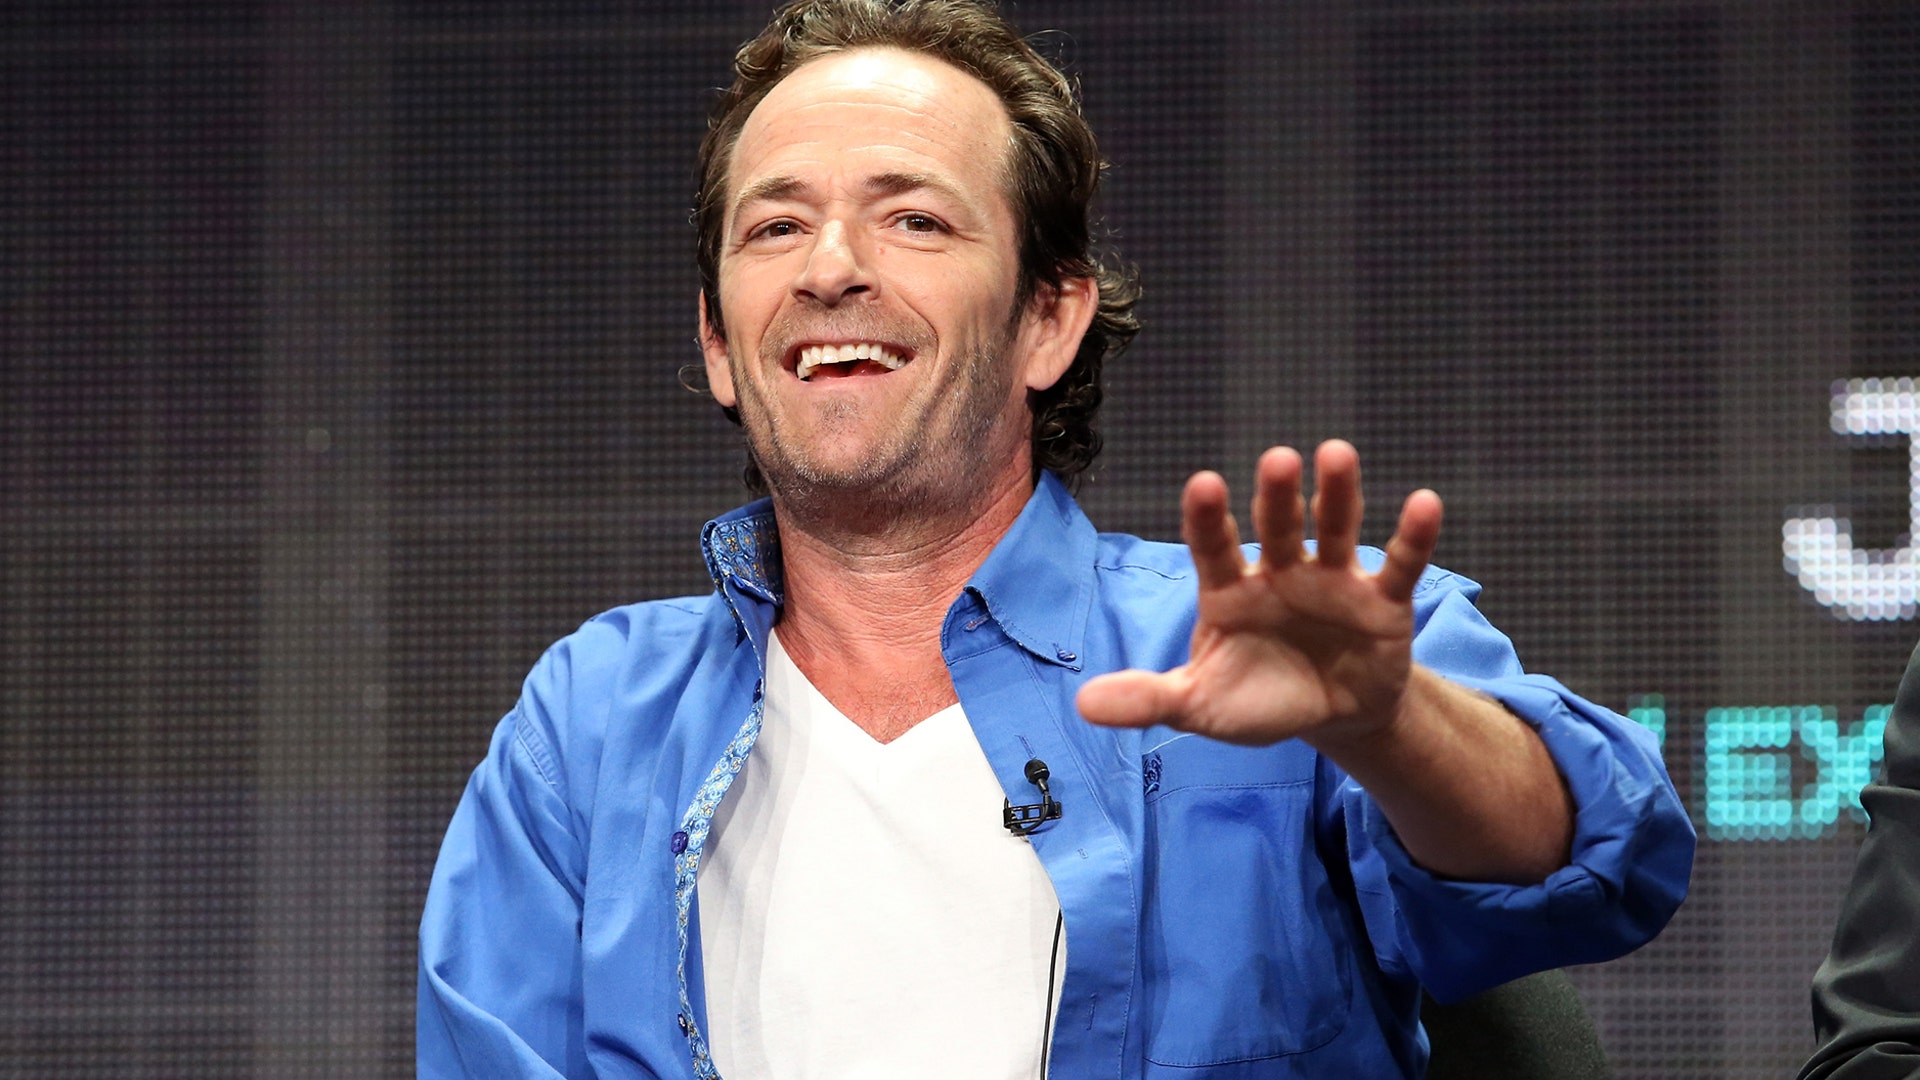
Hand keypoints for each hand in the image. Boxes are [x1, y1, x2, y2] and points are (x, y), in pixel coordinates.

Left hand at [1076, 440, 1442, 746]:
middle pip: (1276, 527)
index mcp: (1228, 591)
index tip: (1204, 483)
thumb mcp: (1201, 706)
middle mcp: (1279, 573)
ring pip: (1334, 529)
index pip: (1213, 548)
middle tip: (1278, 458)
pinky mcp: (1381, 600)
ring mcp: (1332, 580)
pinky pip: (1398, 565)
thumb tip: (1082, 704)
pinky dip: (1412, 537)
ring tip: (1337, 454)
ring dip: (1337, 494)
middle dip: (1278, 496)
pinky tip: (1425, 502)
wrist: (1331, 716)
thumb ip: (1149, 699)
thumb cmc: (1258, 699)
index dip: (1209, 519)